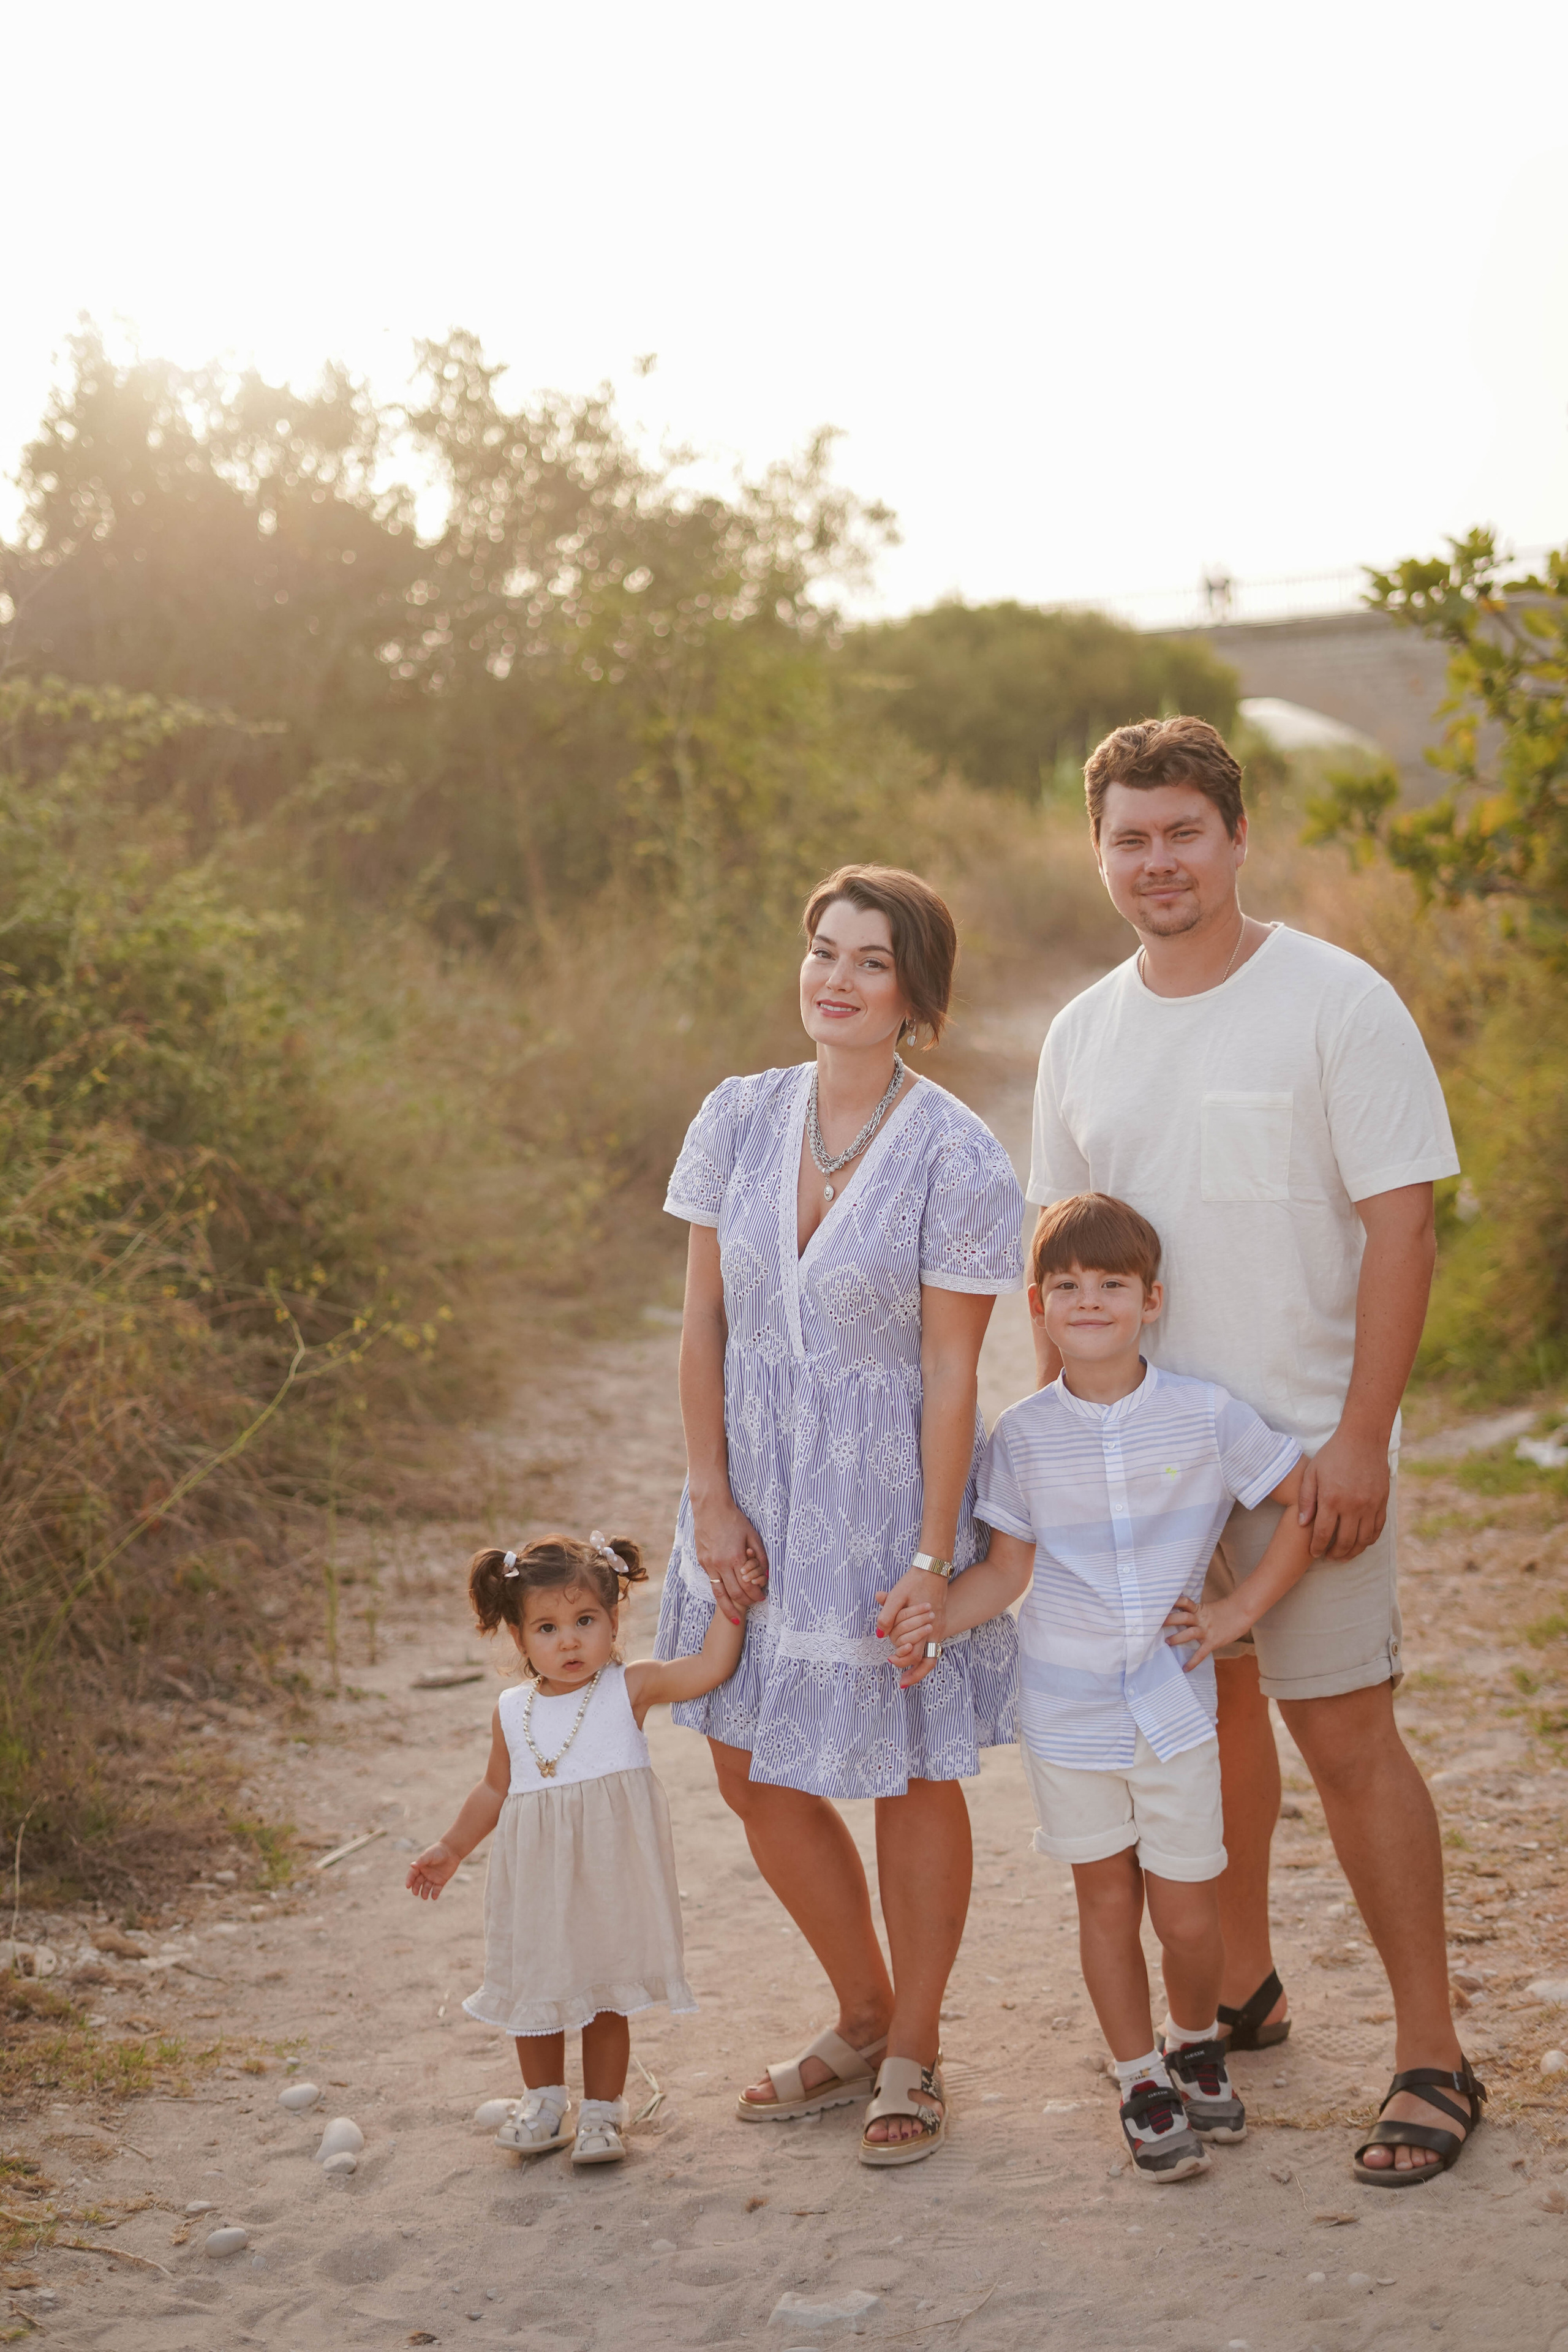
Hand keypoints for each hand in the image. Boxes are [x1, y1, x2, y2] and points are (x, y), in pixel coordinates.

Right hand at [406, 1842, 459, 1900]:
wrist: (452, 1850)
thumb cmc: (439, 1851)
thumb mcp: (429, 1855)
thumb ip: (421, 1861)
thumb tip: (411, 1865)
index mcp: (421, 1866)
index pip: (413, 1874)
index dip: (409, 1880)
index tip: (408, 1886)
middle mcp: (426, 1873)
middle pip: (418, 1882)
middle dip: (416, 1888)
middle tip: (415, 1893)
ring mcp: (433, 1877)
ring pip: (427, 1887)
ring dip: (425, 1892)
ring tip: (424, 1897)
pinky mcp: (441, 1881)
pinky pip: (437, 1889)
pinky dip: (435, 1893)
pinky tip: (434, 1897)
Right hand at [692, 1494, 768, 1618]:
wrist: (710, 1508)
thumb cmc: (734, 1519)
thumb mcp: (752, 1535)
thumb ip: (761, 1556)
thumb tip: (767, 1574)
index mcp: (736, 1557)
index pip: (748, 1586)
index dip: (756, 1594)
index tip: (762, 1597)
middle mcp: (721, 1564)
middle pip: (735, 1593)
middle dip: (747, 1602)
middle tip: (754, 1604)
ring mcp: (709, 1564)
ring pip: (719, 1593)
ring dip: (729, 1608)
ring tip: (735, 1618)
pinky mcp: (703, 1562)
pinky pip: (712, 1582)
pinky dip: (720, 1592)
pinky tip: (726, 1597)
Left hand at [876, 1565, 948, 1689]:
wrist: (933, 1568)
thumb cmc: (914, 1581)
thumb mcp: (897, 1595)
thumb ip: (887, 1615)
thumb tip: (881, 1635)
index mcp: (927, 1626)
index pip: (915, 1654)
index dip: (902, 1661)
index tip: (890, 1660)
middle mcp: (937, 1630)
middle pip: (928, 1661)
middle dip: (914, 1674)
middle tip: (902, 1682)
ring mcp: (940, 1628)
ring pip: (933, 1655)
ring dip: (920, 1667)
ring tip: (909, 1677)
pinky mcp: (940, 1624)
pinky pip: (933, 1645)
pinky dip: (924, 1654)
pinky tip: (914, 1654)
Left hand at [1164, 1593, 1245, 1673]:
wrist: (1242, 1613)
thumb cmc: (1224, 1612)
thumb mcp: (1207, 1609)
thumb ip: (1195, 1612)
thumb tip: (1180, 1615)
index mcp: (1199, 1609)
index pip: (1184, 1602)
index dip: (1173, 1602)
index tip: (1159, 1603)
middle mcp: (1200, 1618)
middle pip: (1182, 1617)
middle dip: (1169, 1620)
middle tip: (1154, 1623)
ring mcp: (1206, 1630)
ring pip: (1189, 1632)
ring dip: (1177, 1638)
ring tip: (1167, 1642)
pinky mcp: (1213, 1641)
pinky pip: (1201, 1653)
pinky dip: (1193, 1662)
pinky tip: (1185, 1668)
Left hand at [1297, 1427, 1390, 1560]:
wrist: (1363, 1439)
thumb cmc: (1333, 1454)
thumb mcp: (1312, 1473)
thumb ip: (1306, 1499)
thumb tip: (1302, 1524)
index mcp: (1331, 1499)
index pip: (1323, 1533)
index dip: (1317, 1548)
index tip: (1314, 1553)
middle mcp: (1352, 1505)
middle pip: (1345, 1542)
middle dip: (1335, 1554)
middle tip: (1329, 1557)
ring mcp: (1370, 1505)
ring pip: (1363, 1540)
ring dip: (1353, 1552)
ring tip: (1344, 1556)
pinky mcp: (1382, 1502)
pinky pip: (1377, 1529)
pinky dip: (1369, 1540)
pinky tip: (1360, 1543)